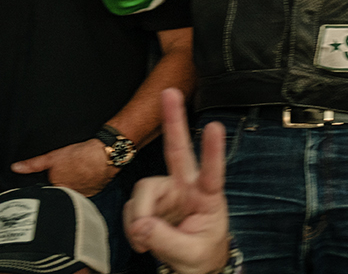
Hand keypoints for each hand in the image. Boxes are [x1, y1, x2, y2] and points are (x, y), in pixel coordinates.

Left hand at [11, 138, 119, 197]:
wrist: (104, 155)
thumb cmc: (79, 155)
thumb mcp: (52, 157)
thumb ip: (33, 164)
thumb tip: (15, 168)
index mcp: (57, 189)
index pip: (47, 191)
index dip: (46, 183)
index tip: (48, 177)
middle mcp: (70, 196)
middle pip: (60, 192)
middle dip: (60, 185)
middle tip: (65, 171)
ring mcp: (83, 195)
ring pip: (73, 192)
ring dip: (72, 185)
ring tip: (76, 172)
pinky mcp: (94, 192)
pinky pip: (85, 191)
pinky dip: (84, 185)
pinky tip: (85, 176)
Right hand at [125, 89, 231, 273]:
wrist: (191, 265)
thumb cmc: (200, 254)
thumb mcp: (191, 255)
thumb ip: (166, 241)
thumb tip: (142, 225)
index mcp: (208, 198)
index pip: (213, 173)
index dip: (213, 151)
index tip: (215, 126)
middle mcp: (187, 187)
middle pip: (178, 151)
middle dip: (173, 121)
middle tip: (171, 92)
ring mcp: (167, 191)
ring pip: (143, 192)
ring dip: (139, 217)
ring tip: (146, 240)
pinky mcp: (150, 201)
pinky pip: (132, 209)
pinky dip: (133, 227)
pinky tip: (143, 239)